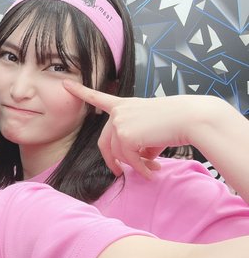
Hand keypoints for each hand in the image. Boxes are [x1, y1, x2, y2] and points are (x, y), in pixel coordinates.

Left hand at [63, 80, 196, 177]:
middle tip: (118, 172)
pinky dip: (141, 168)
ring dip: (135, 166)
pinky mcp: (125, 135)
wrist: (191, 118)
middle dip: (113, 161)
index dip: (81, 92)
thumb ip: (138, 141)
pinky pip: (129, 160)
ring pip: (120, 155)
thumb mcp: (151, 129)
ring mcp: (120, 123)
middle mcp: (118, 112)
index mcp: (124, 105)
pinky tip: (152, 171)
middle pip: (105, 144)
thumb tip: (137, 161)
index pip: (98, 98)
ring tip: (151, 169)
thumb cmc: (176, 122)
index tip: (65, 84)